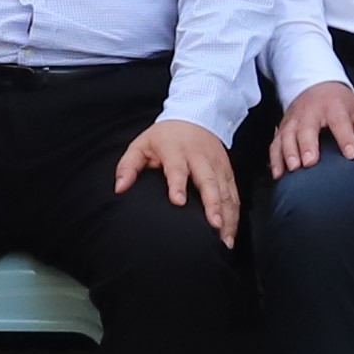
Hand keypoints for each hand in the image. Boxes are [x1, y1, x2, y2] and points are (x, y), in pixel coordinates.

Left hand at [115, 119, 239, 245]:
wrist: (196, 115)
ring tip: (225, 239)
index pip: (177, 168)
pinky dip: (234, 215)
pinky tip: (230, 233)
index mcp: (176, 150)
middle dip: (212, 204)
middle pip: (209, 182)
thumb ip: (128, 166)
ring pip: (225, 191)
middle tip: (214, 224)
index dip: (178, 184)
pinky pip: (234, 195)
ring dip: (227, 215)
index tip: (178, 201)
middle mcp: (200, 158)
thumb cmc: (164, 136)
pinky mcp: (228, 172)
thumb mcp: (142, 144)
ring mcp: (217, 165)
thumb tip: (119, 188)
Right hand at [272, 81, 353, 176]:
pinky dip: (275, 158)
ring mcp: (294, 119)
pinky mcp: (283, 127)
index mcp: (334, 106)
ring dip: (288, 152)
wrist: (316, 85)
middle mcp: (310, 111)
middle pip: (306, 127)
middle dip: (307, 145)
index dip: (346, 138)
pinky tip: (278, 174)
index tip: (351, 155)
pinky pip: (275, 143)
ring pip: (287, 135)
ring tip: (293, 168)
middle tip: (310, 162)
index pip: (340, 122)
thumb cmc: (342, 105)